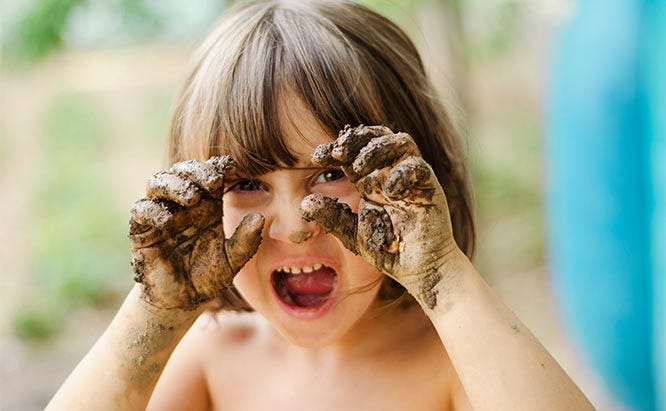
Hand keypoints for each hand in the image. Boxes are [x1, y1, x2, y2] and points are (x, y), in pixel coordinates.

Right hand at [128, 156, 263, 309]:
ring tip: (191, 197)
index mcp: (207, 205)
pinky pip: (141, 210)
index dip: (218, 166)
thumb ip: (246, 240)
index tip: (231, 167)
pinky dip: (152, 210)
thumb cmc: (209, 275)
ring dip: (174, 184)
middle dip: (196, 171)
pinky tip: (167, 220)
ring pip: (158, 182)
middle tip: (211, 181)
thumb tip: (259, 218)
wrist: (183, 300)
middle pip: (183, 171)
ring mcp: (161, 214)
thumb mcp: (233, 259)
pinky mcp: (142, 230)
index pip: (210, 175)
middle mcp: (183, 204)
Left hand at [300, 125, 458, 307]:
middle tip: (338, 152)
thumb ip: (332, 217)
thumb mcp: (352, 234)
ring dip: (378, 149)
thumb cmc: (389, 250)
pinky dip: (402, 174)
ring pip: (401, 142)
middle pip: (377, 137)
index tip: (316, 157)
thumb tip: (305, 202)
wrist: (418, 270)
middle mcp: (390, 174)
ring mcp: (412, 179)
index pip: (353, 152)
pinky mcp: (429, 189)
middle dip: (356, 139)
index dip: (335, 148)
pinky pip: (418, 167)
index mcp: (370, 181)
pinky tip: (389, 191)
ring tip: (359, 168)